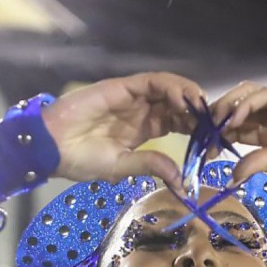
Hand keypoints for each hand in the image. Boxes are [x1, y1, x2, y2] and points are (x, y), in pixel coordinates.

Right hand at [41, 73, 204, 190]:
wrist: (50, 148)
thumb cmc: (80, 159)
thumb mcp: (122, 167)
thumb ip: (151, 167)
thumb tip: (182, 184)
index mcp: (143, 128)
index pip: (177, 122)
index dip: (196, 129)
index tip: (213, 143)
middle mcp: (141, 110)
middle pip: (178, 104)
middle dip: (198, 112)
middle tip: (216, 125)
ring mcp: (132, 97)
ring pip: (169, 88)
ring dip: (189, 96)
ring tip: (203, 110)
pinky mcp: (122, 87)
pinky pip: (152, 82)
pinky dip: (171, 88)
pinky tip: (184, 101)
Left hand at [210, 81, 266, 186]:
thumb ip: (263, 165)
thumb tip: (232, 174)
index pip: (236, 127)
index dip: (217, 135)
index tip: (203, 151)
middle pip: (237, 107)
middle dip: (217, 118)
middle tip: (203, 135)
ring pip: (248, 95)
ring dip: (228, 107)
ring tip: (216, 125)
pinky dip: (248, 103)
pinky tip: (235, 119)